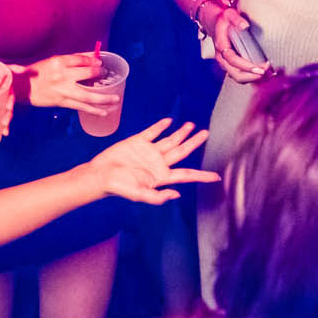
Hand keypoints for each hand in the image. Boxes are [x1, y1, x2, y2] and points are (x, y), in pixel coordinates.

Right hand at [23, 51, 115, 112]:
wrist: (23, 88)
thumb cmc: (38, 73)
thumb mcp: (53, 61)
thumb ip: (72, 59)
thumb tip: (92, 56)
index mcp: (59, 62)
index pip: (81, 59)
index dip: (93, 61)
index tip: (100, 64)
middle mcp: (62, 75)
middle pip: (87, 74)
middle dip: (100, 75)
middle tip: (107, 76)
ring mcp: (63, 90)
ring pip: (88, 95)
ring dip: (104, 98)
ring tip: (116, 99)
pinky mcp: (62, 102)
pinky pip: (81, 107)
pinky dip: (94, 110)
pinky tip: (104, 111)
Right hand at [83, 119, 217, 203]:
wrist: (100, 174)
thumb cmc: (119, 187)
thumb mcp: (139, 195)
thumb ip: (158, 197)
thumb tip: (177, 195)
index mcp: (162, 176)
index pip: (187, 174)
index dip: (202, 176)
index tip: (217, 177)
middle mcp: (158, 163)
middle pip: (181, 151)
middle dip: (194, 142)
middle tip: (205, 133)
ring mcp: (149, 151)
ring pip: (170, 140)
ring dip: (181, 132)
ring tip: (192, 125)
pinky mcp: (138, 142)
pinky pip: (152, 132)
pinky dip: (161, 126)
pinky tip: (169, 121)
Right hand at [205, 4, 270, 81]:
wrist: (216, 24)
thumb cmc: (224, 20)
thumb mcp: (229, 15)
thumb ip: (236, 19)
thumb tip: (245, 25)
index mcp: (221, 46)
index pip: (232, 60)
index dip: (246, 66)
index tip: (259, 69)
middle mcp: (223, 58)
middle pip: (235, 75)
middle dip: (252, 76)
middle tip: (267, 72)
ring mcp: (227, 63)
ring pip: (238, 77)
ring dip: (253, 78)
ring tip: (268, 73)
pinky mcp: (232, 65)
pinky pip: (241, 75)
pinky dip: (252, 77)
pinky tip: (263, 73)